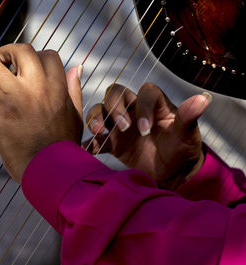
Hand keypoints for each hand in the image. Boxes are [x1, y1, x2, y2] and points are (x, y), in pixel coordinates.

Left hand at [0, 44, 82, 182]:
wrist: (51, 172)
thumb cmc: (63, 147)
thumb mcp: (76, 115)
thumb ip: (74, 90)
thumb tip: (76, 67)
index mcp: (59, 88)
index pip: (48, 55)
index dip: (33, 58)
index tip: (23, 71)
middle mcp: (40, 87)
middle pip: (21, 50)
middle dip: (7, 53)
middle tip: (0, 65)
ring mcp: (21, 97)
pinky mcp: (2, 110)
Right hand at [83, 83, 210, 189]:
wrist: (171, 175)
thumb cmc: (182, 151)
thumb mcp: (187, 135)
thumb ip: (189, 117)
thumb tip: (203, 99)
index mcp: (154, 105)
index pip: (145, 93)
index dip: (143, 106)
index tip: (146, 129)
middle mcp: (134, 111)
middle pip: (115, 94)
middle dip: (114, 107)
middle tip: (123, 128)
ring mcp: (120, 127)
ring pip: (101, 111)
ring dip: (96, 118)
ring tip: (98, 132)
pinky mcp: (112, 144)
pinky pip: (95, 140)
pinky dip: (88, 144)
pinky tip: (85, 150)